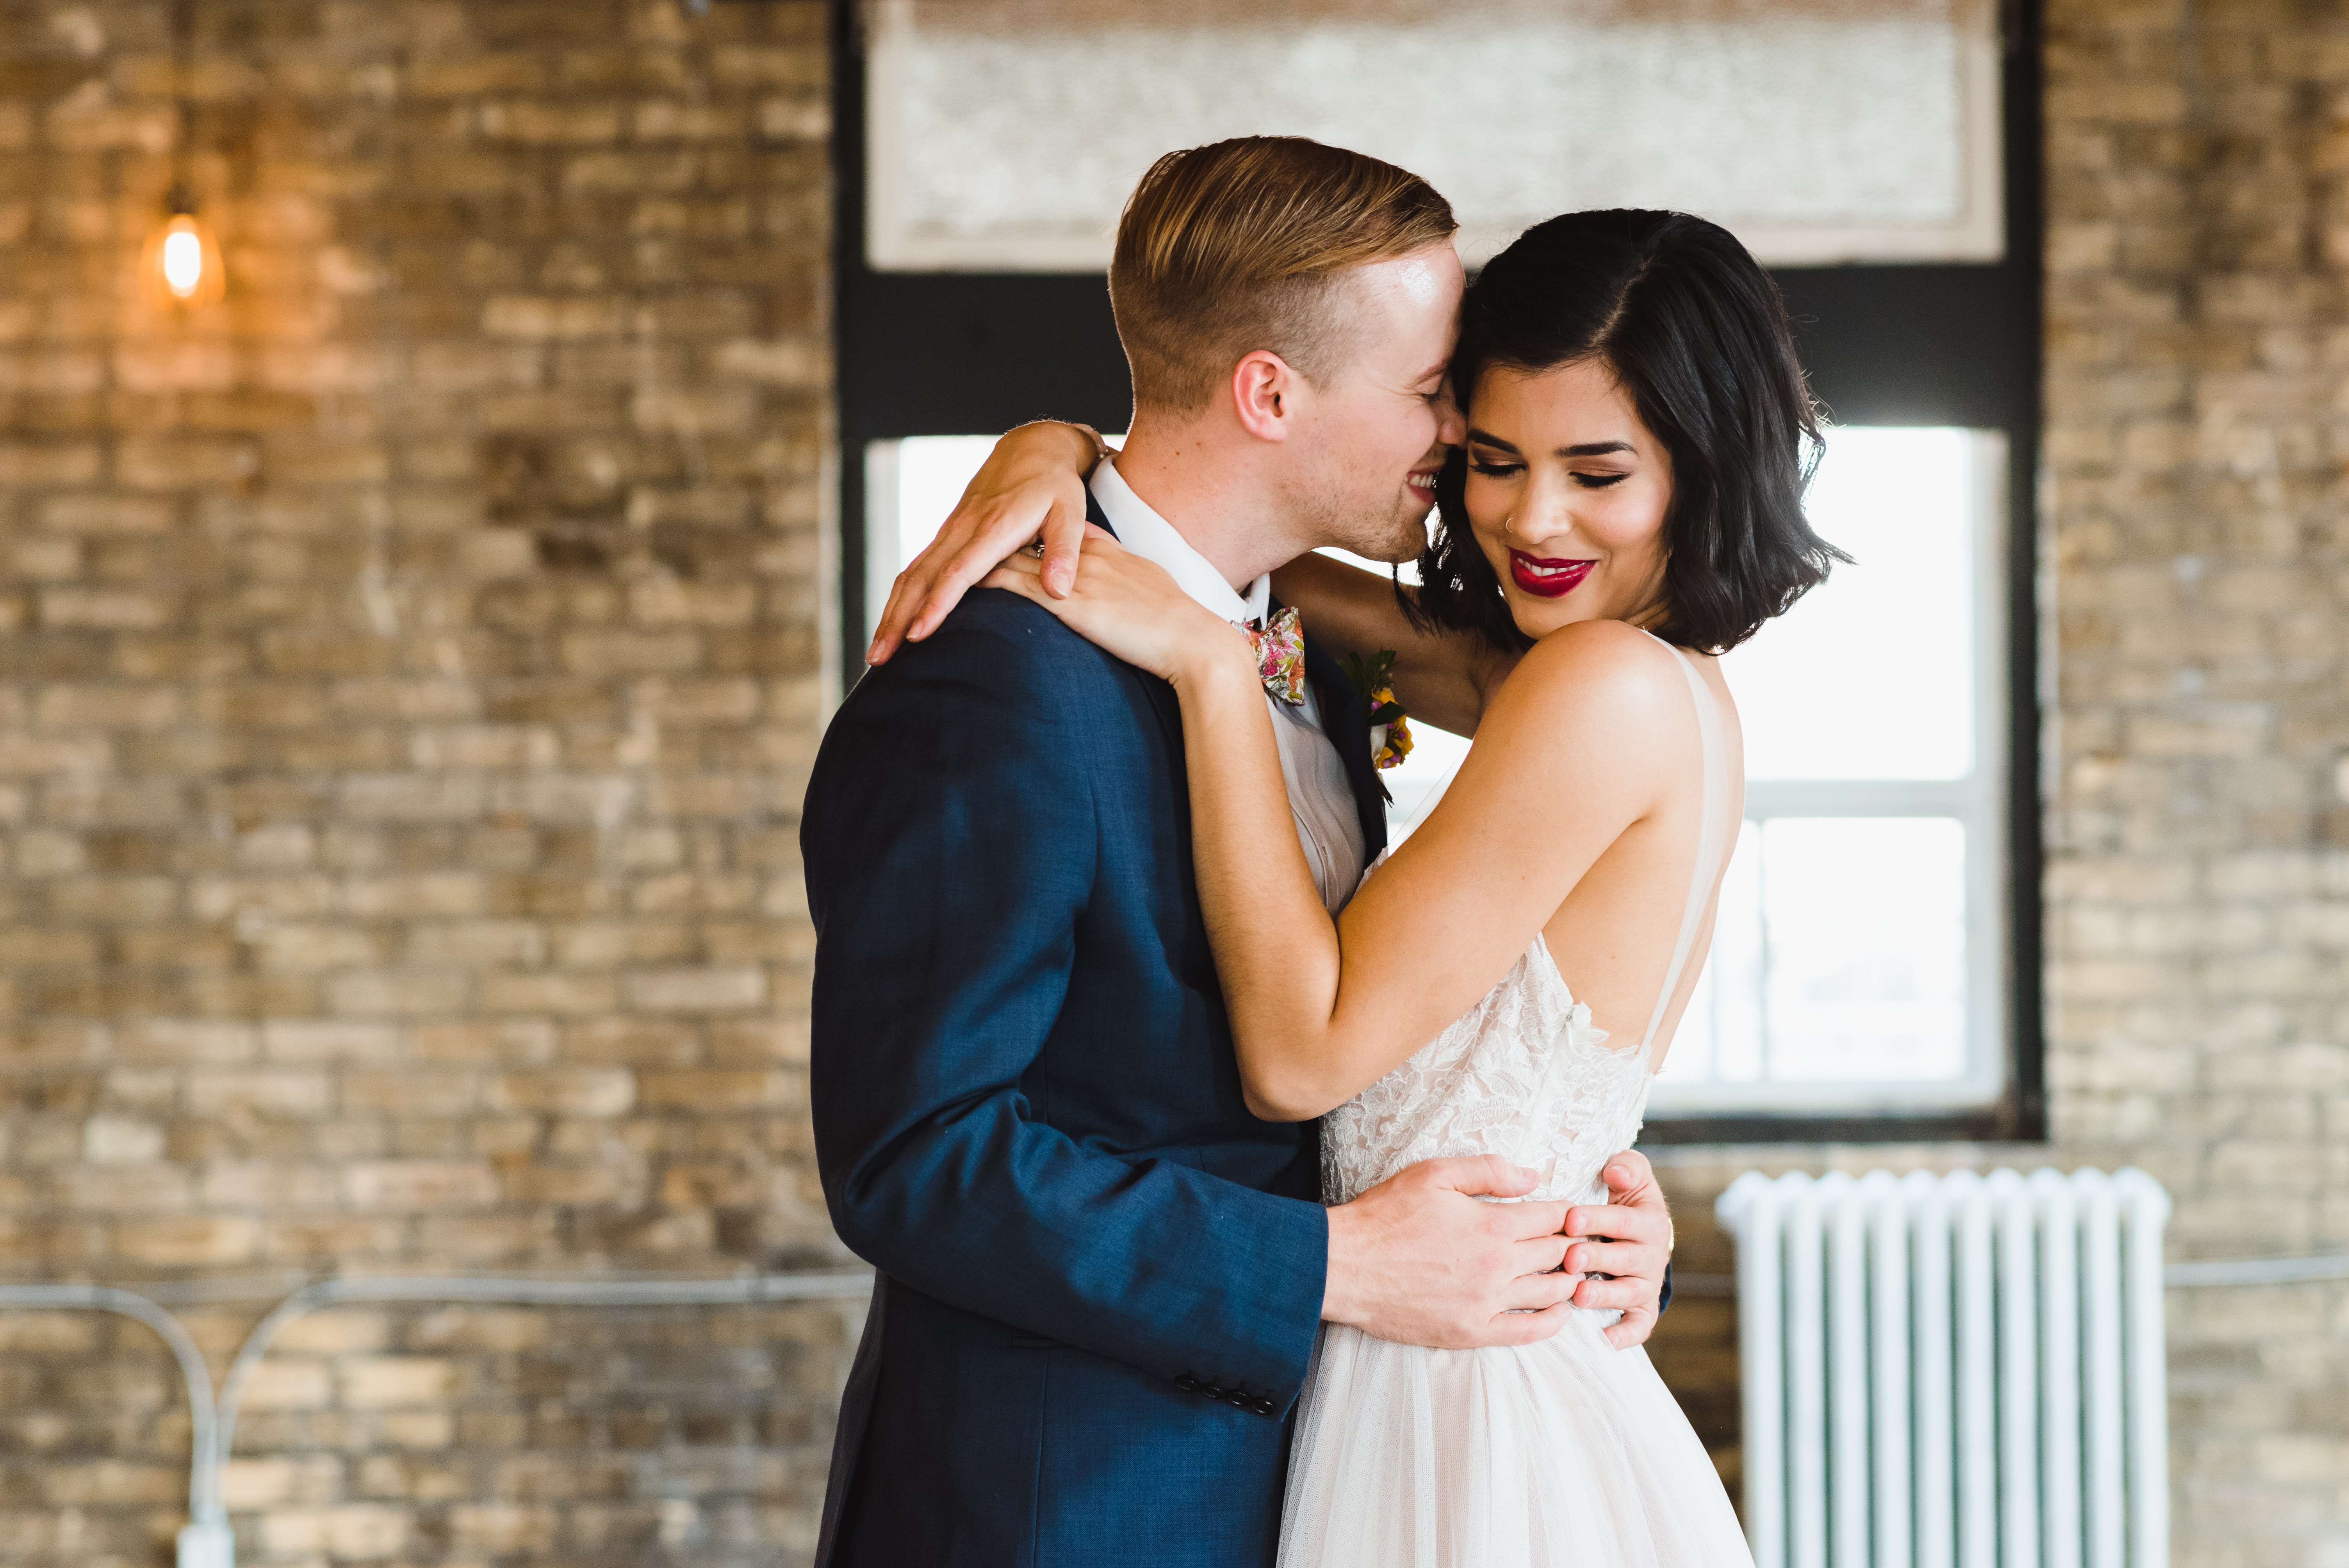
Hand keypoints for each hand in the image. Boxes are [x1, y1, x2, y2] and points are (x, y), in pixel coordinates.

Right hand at [867, 421, 1097, 664]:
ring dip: (891, 613)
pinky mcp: (947, 535)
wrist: (1032, 449)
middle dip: (896, 620)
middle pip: (921, 579)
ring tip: (876, 654)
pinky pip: (917, 569)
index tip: (918, 635)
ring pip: (912, 575)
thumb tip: (1058, 592)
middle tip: (878, 660)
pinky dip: (901, 598)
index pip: (958, 572)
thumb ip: (1065, 552)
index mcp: (993, 528)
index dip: (937, 604)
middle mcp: (963, 530)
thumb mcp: (1071, 513)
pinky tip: (893, 624)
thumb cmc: (1055, 487)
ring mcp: (950, 532)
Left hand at [983, 538, 1253, 689]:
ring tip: (940, 565)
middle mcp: (1085, 558)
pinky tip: (957, 586)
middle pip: (1025, 539)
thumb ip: (1127, 575)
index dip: (1028, 533)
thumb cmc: (1178, 623)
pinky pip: (1016, 588)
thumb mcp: (1150, 585)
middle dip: (991, 541)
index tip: (1004, 534)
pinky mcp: (1069, 606)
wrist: (1193, 641)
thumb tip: (1117, 580)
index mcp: (1106, 552)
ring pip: (1012, 559)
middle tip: (956, 543)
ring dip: (975, 564)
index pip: (1058, 532)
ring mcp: (1075, 579)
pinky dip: (985, 584)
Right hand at [1322, 1156, 1579, 1348]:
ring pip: (1551, 1293)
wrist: (1347, 1266)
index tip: (1572, 1214)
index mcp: (1492, 1224)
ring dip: (1569, 1281)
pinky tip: (1559, 1312)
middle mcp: (1497, 1265)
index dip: (1568, 1212)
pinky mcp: (1472, 1331)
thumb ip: (1488, 1171)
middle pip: (1558, 1253)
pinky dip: (1552, 1322)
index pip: (1553, 1217)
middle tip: (1579, 1242)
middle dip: (1573, 1244)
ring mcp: (1486, 1302)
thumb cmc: (1386, 1215)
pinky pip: (1528, 1332)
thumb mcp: (1434, 1174)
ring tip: (1572, 1272)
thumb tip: (1534, 1176)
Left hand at [1562, 1149, 1672, 1349]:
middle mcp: (1651, 1255)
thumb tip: (1616, 1174)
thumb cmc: (1623, 1199)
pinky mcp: (1642, 1309)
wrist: (1639, 1232)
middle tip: (1570, 1259)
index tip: (1570, 1220)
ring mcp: (1646, 1284)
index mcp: (1649, 1221)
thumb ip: (1626, 1167)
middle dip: (1596, 1258)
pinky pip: (1638, 1325)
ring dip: (1605, 1295)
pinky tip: (1604, 1340)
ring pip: (1628, 1293)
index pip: (1621, 1220)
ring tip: (1579, 1295)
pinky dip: (1625, 1334)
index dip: (1596, 1219)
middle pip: (1624, 1258)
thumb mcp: (1630, 1175)